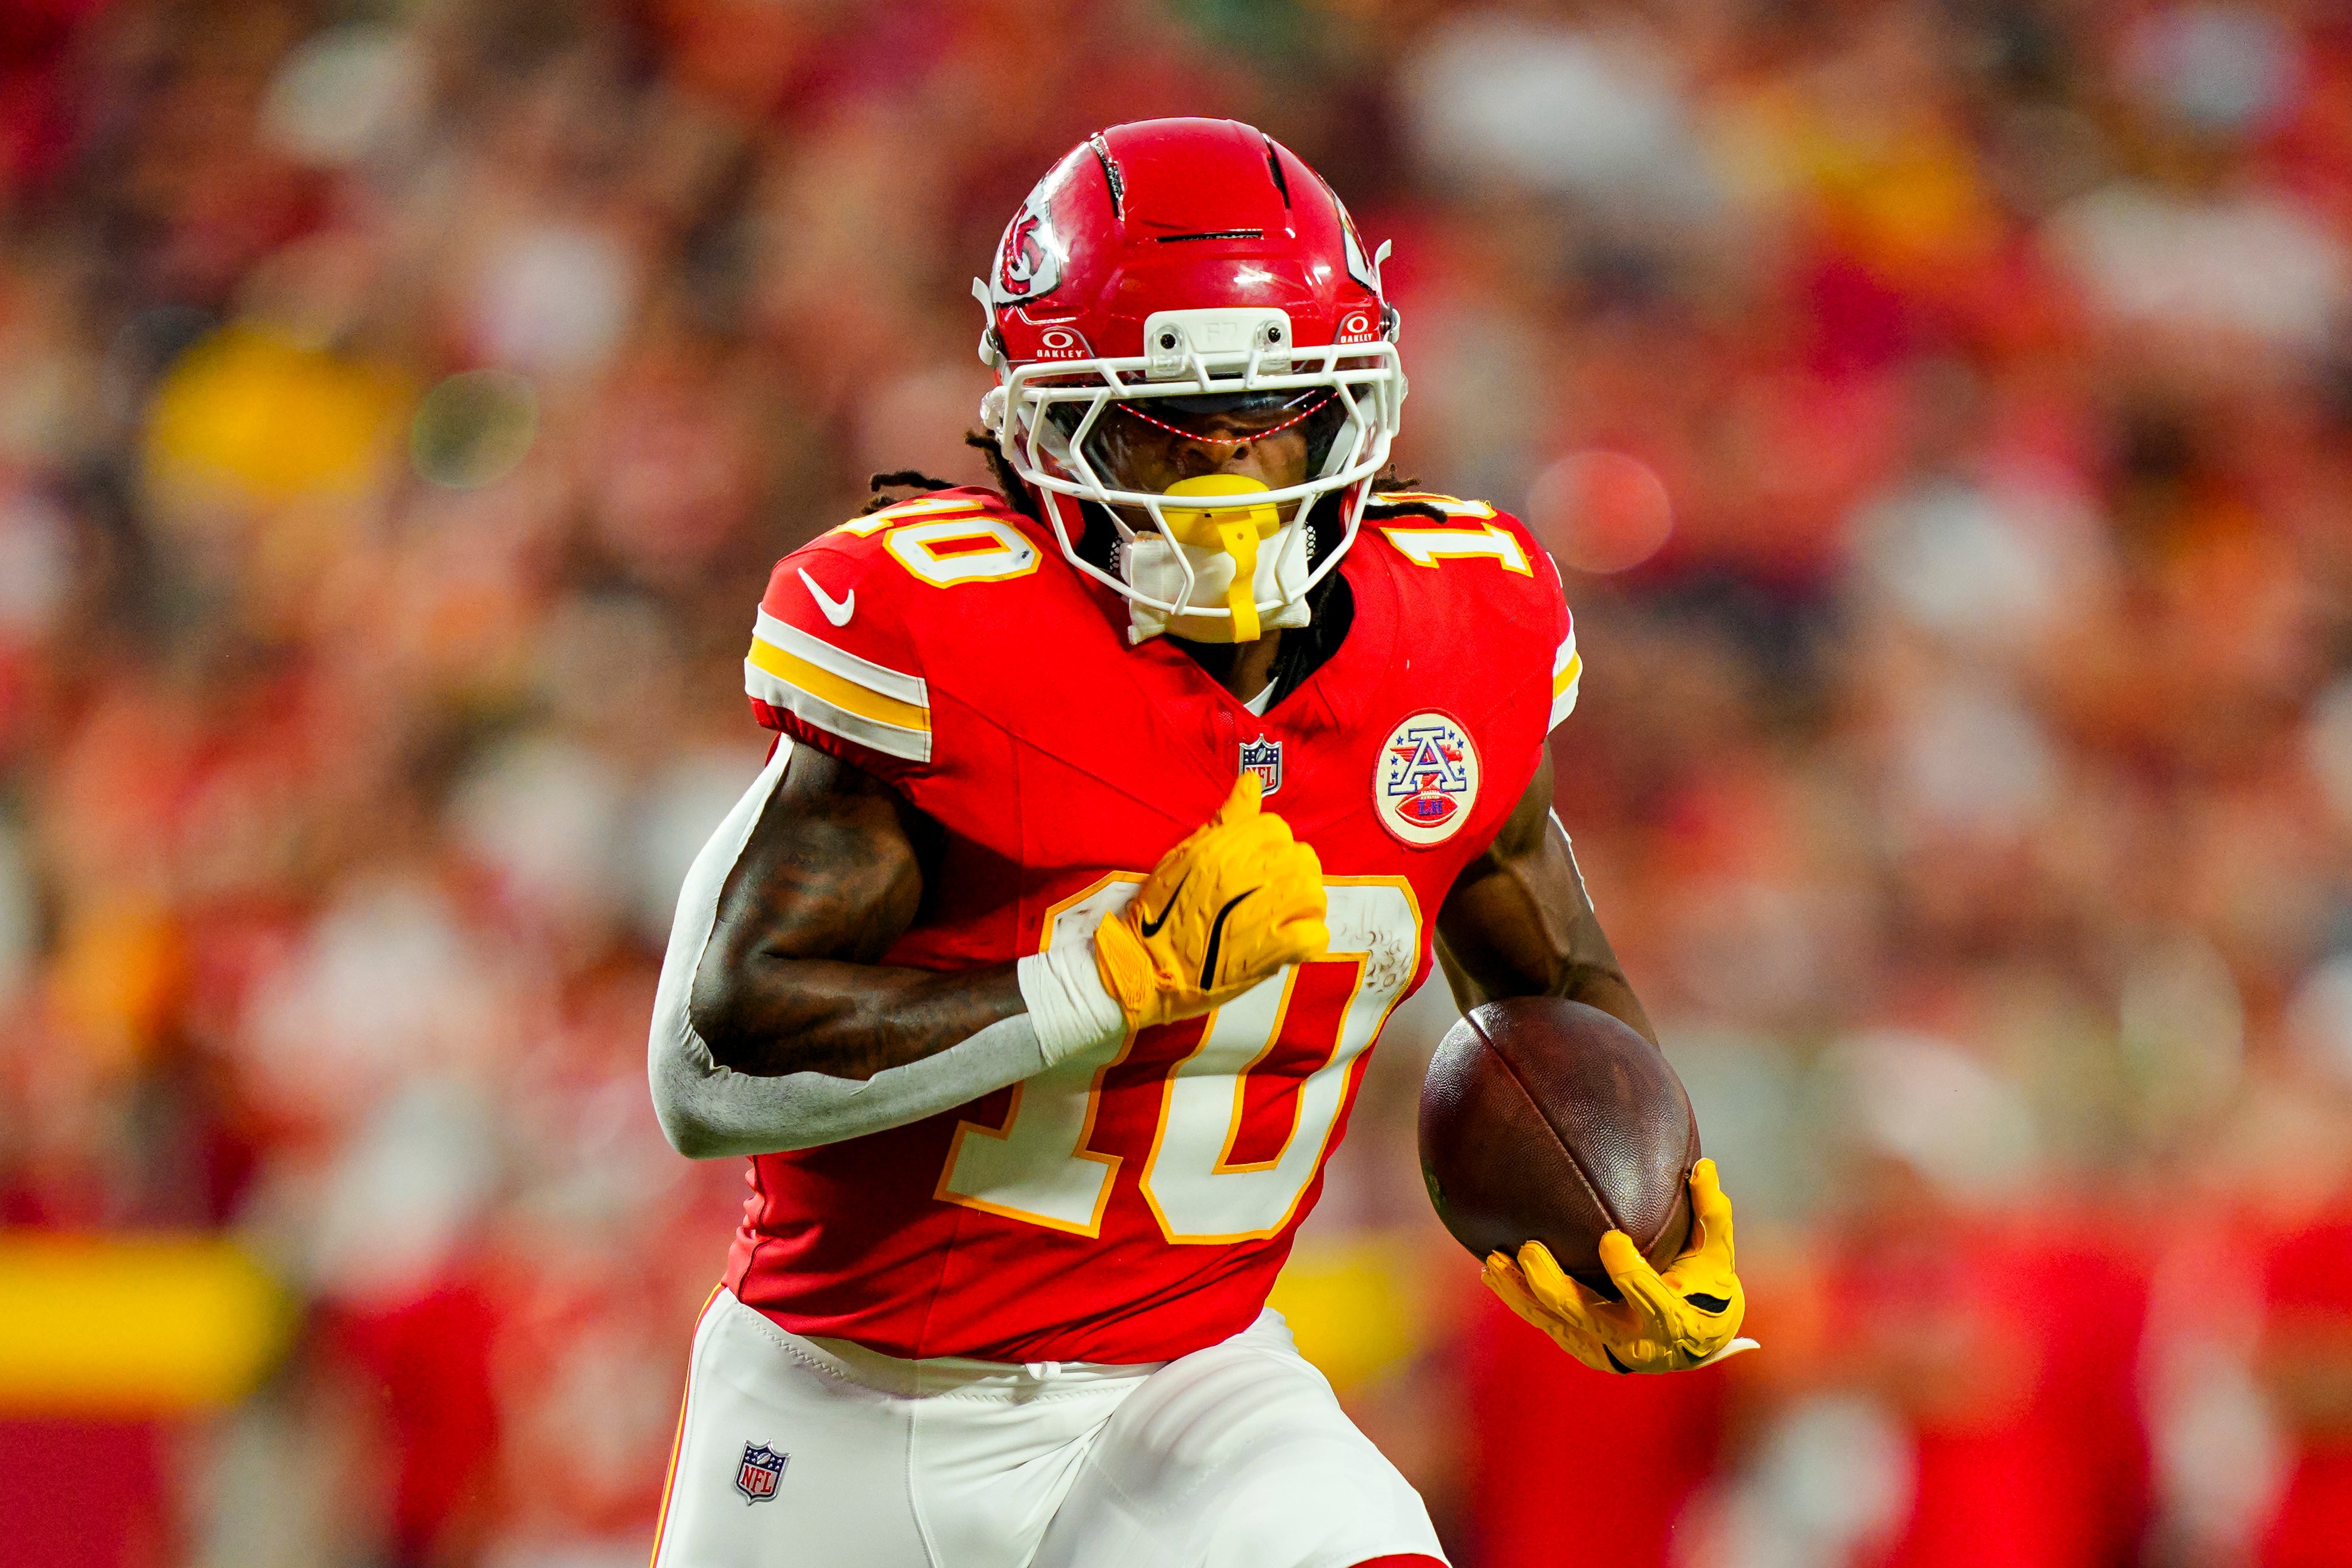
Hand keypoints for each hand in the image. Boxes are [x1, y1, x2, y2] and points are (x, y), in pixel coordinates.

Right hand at [1092, 773, 1328, 1030]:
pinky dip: (1306, 941)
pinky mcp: (1271, 952)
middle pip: (1303, 858)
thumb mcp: (1184, 856)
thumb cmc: (1160, 913)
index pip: (1276, 828)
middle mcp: (1246, 874)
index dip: (1270, 848)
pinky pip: (1313, 937)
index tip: (1255, 868)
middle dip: (1292, 875)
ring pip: (1314, 894)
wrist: (1145, 970)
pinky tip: (1287, 944)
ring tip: (1281, 919)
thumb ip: (1225, 820)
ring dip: (1304, 907)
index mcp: (1224, 848)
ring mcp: (1262, 913)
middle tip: (1270, 896)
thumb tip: (1251, 781)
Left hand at [1483, 1158, 1756, 1373]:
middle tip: (1529, 1249)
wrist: (1694, 1344)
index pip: (1649, 1298)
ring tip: (1493, 1260)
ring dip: (1522, 1292)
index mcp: (1674, 1319)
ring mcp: (1604, 1348)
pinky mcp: (1583, 1347)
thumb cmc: (1708, 1289)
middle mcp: (1635, 1341)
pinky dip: (1518, 1299)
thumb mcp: (1717, 1255)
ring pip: (1555, 1322)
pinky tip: (1492, 1272)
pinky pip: (1545, 1323)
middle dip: (1554, 1285)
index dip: (1629, 1273)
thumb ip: (1711, 1213)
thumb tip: (1705, 1165)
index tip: (1611, 1238)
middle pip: (1587, 1315)